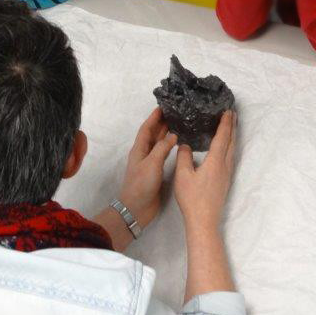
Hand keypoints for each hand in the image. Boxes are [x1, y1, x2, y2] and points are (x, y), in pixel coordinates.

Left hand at [117, 107, 177, 229]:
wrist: (137, 209)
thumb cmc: (141, 184)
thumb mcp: (152, 163)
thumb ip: (162, 148)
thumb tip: (173, 135)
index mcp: (139, 149)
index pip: (146, 128)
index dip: (153, 117)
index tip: (163, 106)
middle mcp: (144, 153)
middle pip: (152, 134)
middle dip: (161, 122)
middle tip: (174, 112)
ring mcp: (150, 162)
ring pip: (158, 143)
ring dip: (166, 133)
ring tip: (178, 123)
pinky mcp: (156, 171)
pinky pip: (163, 154)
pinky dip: (169, 146)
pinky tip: (178, 144)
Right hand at [174, 111, 235, 233]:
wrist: (204, 221)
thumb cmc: (192, 198)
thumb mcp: (183, 176)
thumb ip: (184, 157)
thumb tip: (186, 145)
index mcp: (215, 161)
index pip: (222, 137)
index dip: (225, 123)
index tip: (228, 111)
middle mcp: (224, 166)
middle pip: (231, 142)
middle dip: (232, 127)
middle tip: (232, 114)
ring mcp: (227, 174)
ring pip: (232, 150)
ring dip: (232, 136)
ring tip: (231, 126)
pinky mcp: (225, 181)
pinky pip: (230, 157)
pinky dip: (229, 146)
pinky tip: (225, 148)